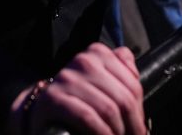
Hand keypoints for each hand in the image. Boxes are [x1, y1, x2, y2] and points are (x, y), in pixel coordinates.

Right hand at [9, 43, 145, 134]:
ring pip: (108, 109)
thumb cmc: (79, 98)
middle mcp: (83, 61)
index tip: (139, 130)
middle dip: (132, 126)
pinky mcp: (54, 98)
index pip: (132, 85)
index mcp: (99, 53)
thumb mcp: (101, 80)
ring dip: (117, 132)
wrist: (42, 110)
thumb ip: (121, 71)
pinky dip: (101, 132)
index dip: (139, 112)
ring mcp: (67, 78)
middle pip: (122, 98)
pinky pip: (87, 117)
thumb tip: (135, 75)